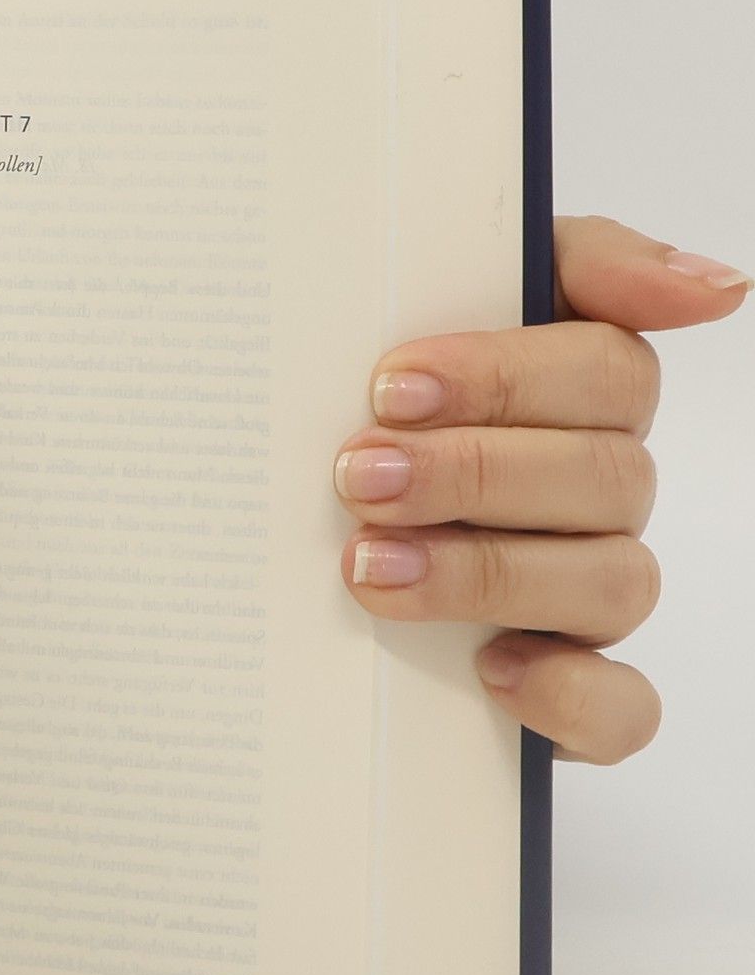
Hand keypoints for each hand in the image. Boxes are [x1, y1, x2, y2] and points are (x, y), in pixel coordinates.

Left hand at [335, 217, 746, 763]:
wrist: (266, 535)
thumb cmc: (371, 404)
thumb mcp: (440, 298)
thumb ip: (575, 264)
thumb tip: (719, 287)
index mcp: (579, 399)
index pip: (607, 372)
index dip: (504, 377)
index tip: (389, 387)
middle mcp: (599, 497)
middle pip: (602, 476)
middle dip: (471, 473)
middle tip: (357, 475)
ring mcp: (588, 596)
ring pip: (613, 584)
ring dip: (488, 573)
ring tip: (367, 564)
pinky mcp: (569, 692)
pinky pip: (622, 710)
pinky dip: (571, 695)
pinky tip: (492, 668)